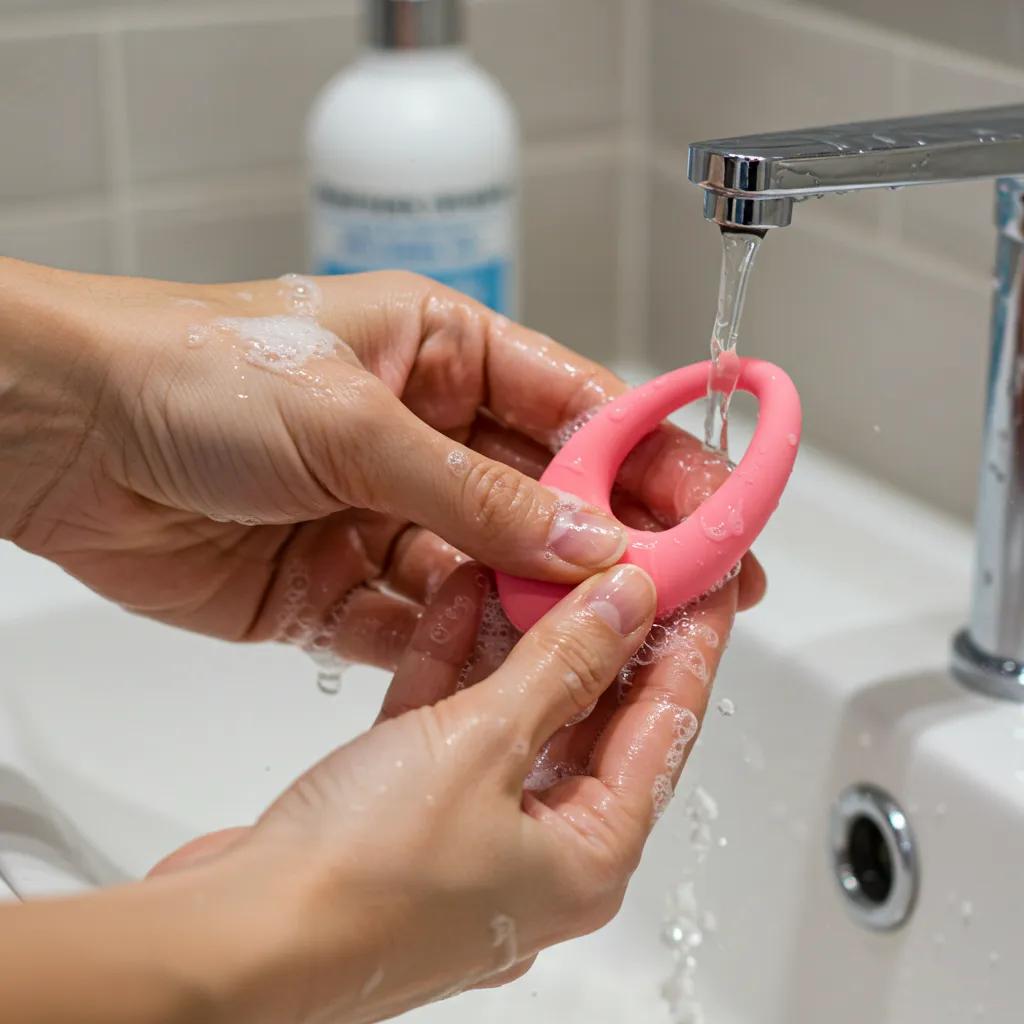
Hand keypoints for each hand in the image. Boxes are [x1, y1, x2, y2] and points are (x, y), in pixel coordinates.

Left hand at [0, 260, 762, 668]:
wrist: (58, 437)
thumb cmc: (191, 370)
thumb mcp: (353, 420)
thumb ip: (475, 495)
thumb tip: (588, 545)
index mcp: (438, 353)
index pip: (574, 409)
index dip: (651, 460)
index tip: (715, 508)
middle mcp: (419, 435)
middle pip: (545, 499)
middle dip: (616, 547)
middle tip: (691, 591)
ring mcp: (382, 515)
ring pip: (490, 573)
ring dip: (541, 608)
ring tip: (611, 645)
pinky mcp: (335, 586)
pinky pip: (420, 627)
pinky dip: (460, 651)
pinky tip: (510, 672)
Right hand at [147, 559, 736, 1022]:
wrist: (232, 941)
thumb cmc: (359, 888)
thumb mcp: (483, 748)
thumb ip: (562, 667)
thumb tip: (627, 603)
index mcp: (587, 857)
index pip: (665, 727)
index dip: (686, 645)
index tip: (702, 582)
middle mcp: (537, 849)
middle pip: (593, 717)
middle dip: (601, 631)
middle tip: (621, 556)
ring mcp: (470, 830)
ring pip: (516, 711)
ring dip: (522, 636)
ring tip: (538, 557)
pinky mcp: (408, 810)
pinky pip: (453, 721)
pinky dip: (459, 661)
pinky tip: (462, 595)